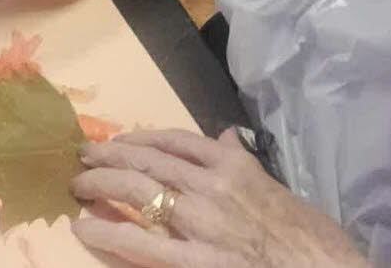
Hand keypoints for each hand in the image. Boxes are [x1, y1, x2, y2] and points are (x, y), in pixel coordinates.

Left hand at [71, 129, 368, 267]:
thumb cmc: (313, 238)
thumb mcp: (280, 189)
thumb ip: (246, 162)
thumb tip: (227, 135)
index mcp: (235, 165)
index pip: (175, 139)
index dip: (139, 139)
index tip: (120, 140)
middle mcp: (212, 185)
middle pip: (147, 159)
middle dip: (109, 155)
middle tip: (84, 156)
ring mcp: (201, 222)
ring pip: (136, 189)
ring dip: (99, 183)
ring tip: (77, 184)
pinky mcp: (195, 260)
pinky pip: (139, 241)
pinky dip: (106, 231)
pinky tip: (84, 227)